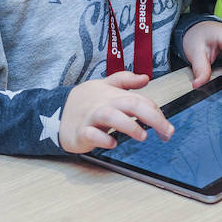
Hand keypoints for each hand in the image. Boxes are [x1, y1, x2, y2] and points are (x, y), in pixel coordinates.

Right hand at [59, 71, 173, 153]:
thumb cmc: (85, 100)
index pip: (140, 100)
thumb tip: (145, 78)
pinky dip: (102, 139)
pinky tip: (112, 143)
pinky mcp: (81, 132)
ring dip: (129, 125)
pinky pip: (91, 134)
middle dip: (152, 117)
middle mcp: (105, 104)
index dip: (157, 112)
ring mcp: (92, 117)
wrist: (54, 111)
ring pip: (111, 117)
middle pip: (131, 104)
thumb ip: (125, 80)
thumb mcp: (105, 85)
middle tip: (167, 132)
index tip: (167, 127)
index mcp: (114, 94)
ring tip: (143, 136)